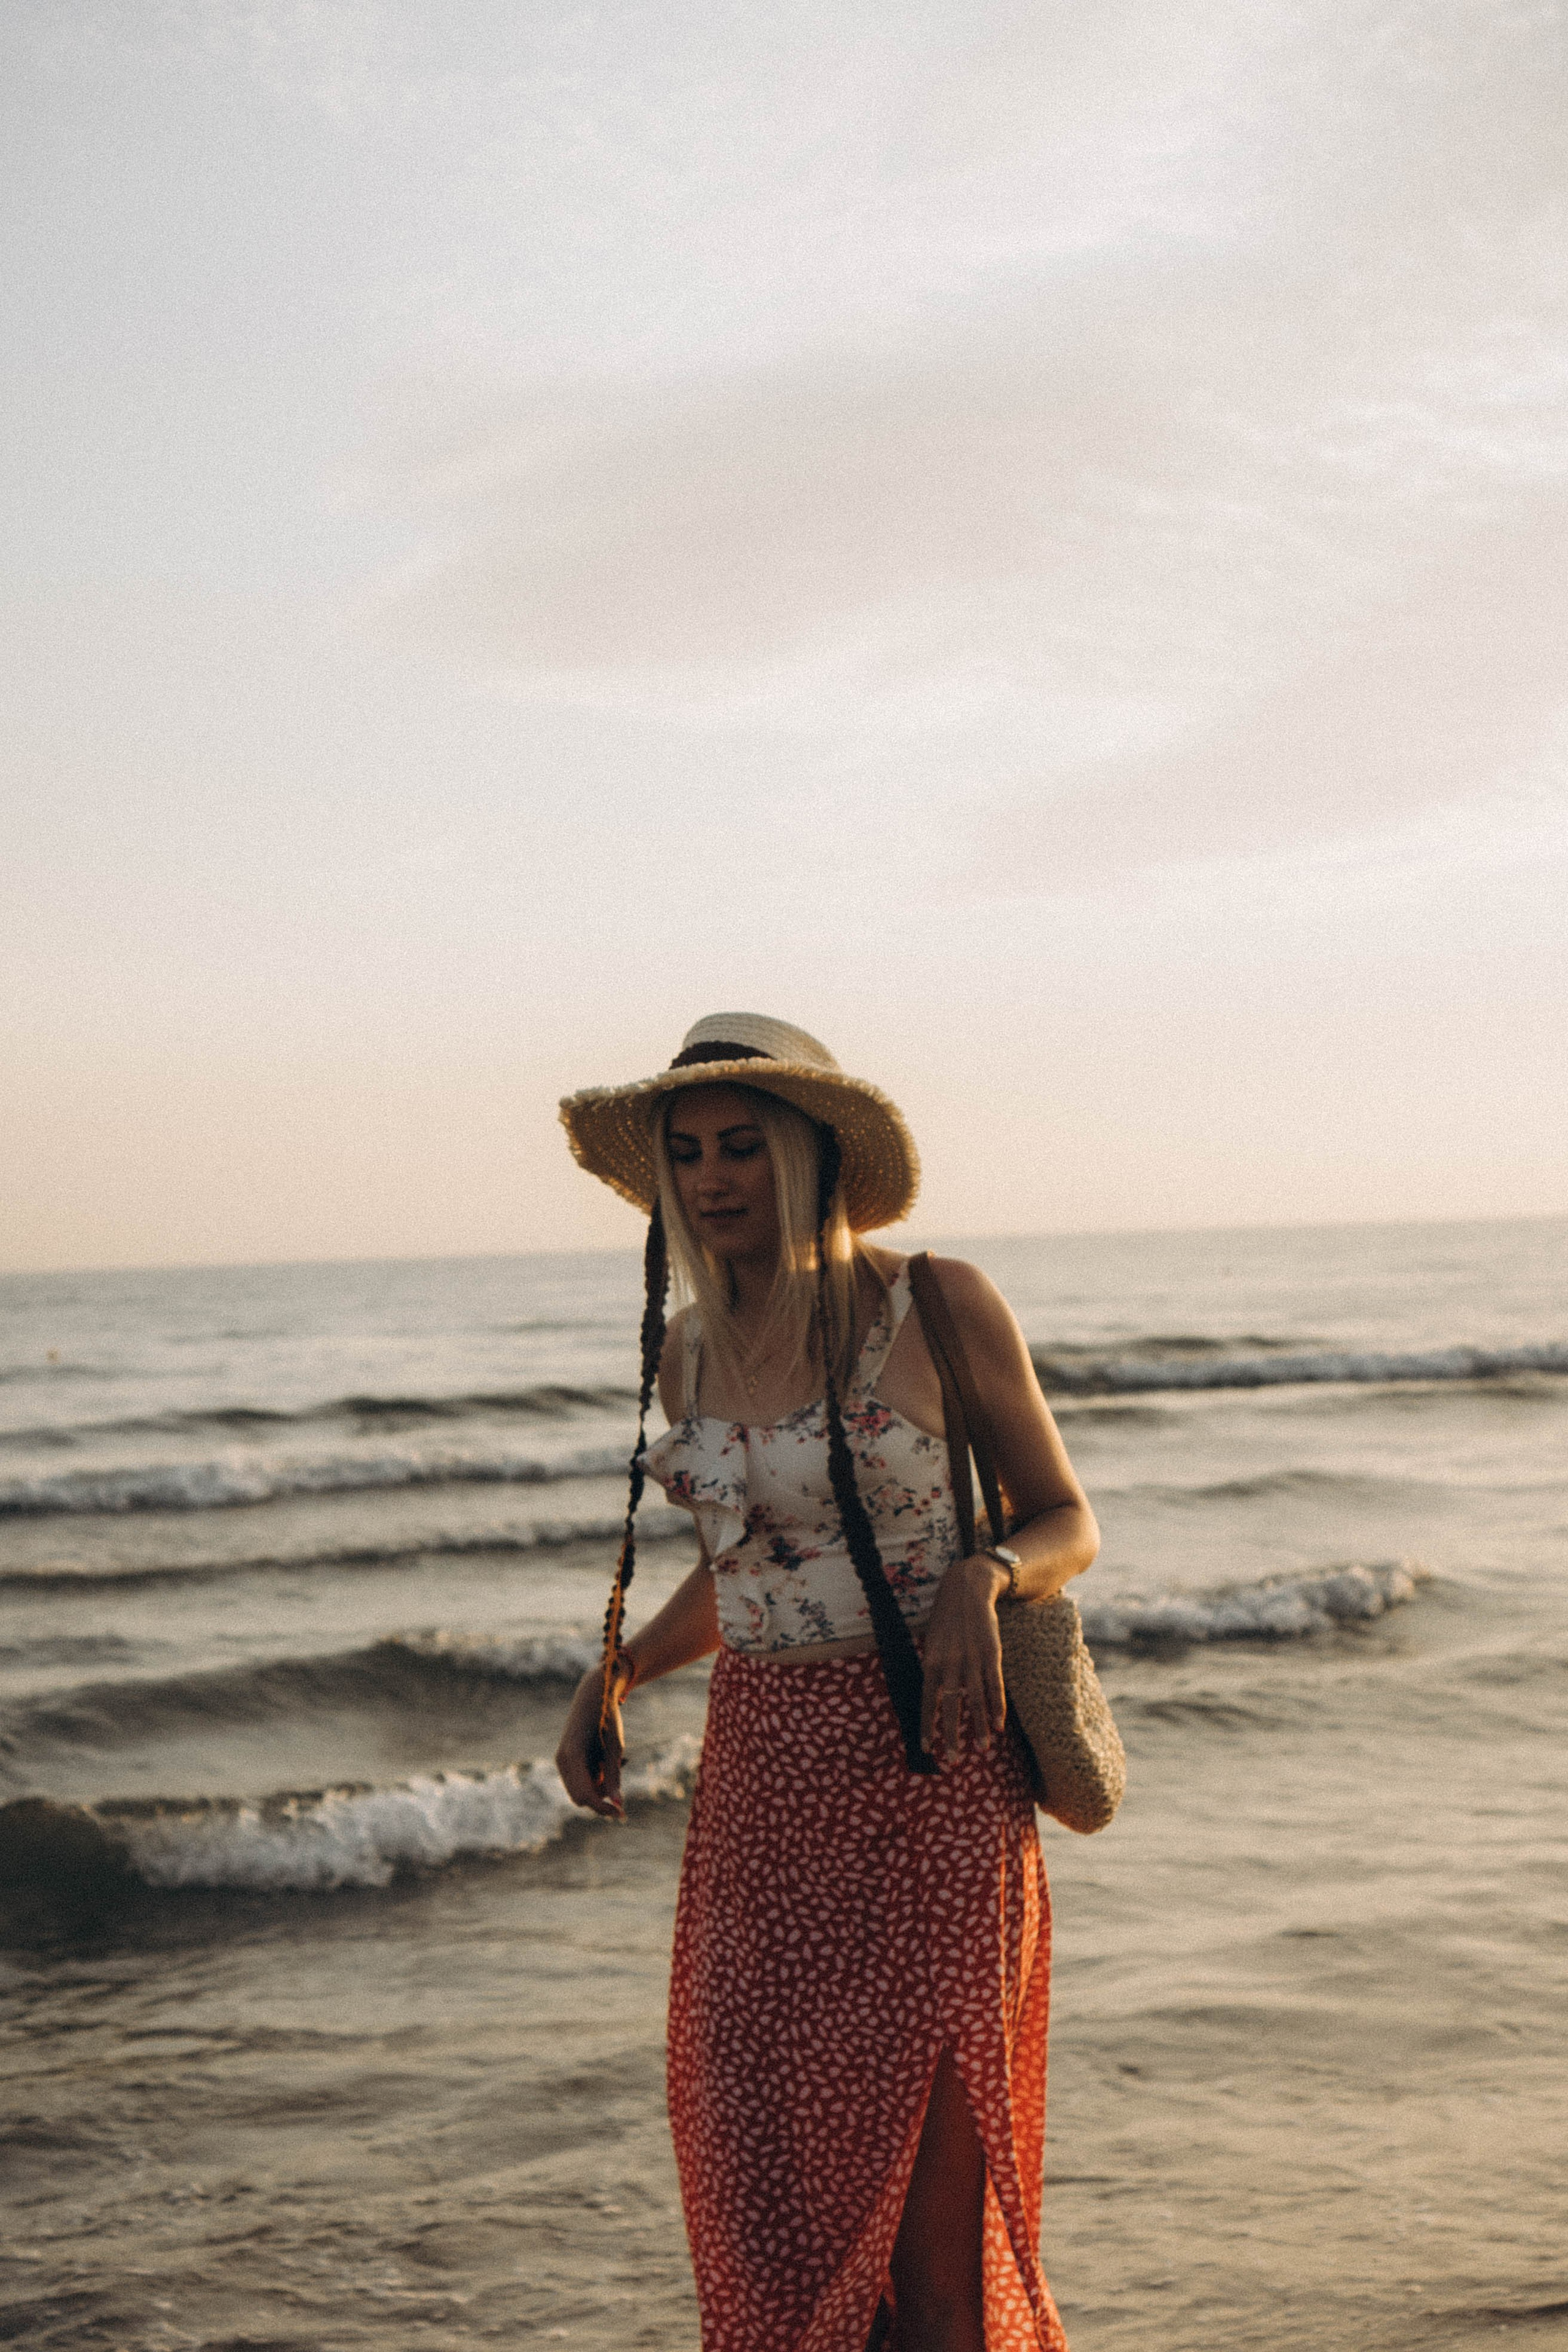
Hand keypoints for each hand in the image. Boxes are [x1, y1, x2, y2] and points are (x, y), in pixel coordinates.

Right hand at [555, 1667, 625, 1819]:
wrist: (593, 1696)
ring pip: (580, 1790)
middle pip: (581, 1797)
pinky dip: (593, 1777)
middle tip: (619, 1774)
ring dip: (598, 1785)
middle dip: (601, 1796)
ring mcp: (561, 1760)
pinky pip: (578, 1780)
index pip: (586, 1796)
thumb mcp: (615, 1748)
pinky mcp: (565, 1759)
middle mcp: (562, 1760)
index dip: (604, 1808)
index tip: (622, 1813)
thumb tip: (619, 1805)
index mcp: (573, 1756)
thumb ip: (614, 1776)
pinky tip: (605, 1760)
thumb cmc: (607, 1719)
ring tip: (615, 1761)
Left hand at [920, 1555, 1007, 1762]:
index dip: (927, 1726)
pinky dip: (997, 1706)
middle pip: (951, 1707)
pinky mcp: (991, 1654)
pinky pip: (994, 1685)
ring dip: (980, 1727)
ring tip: (983, 1749)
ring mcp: (972, 1659)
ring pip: (976, 1701)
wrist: (968, 1589)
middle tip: (952, 1760)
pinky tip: (999, 1724)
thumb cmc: (947, 1618)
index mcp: (931, 1662)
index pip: (926, 1702)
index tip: (926, 1749)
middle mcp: (950, 1664)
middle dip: (951, 1735)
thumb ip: (933, 1667)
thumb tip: (934, 1694)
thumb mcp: (932, 1642)